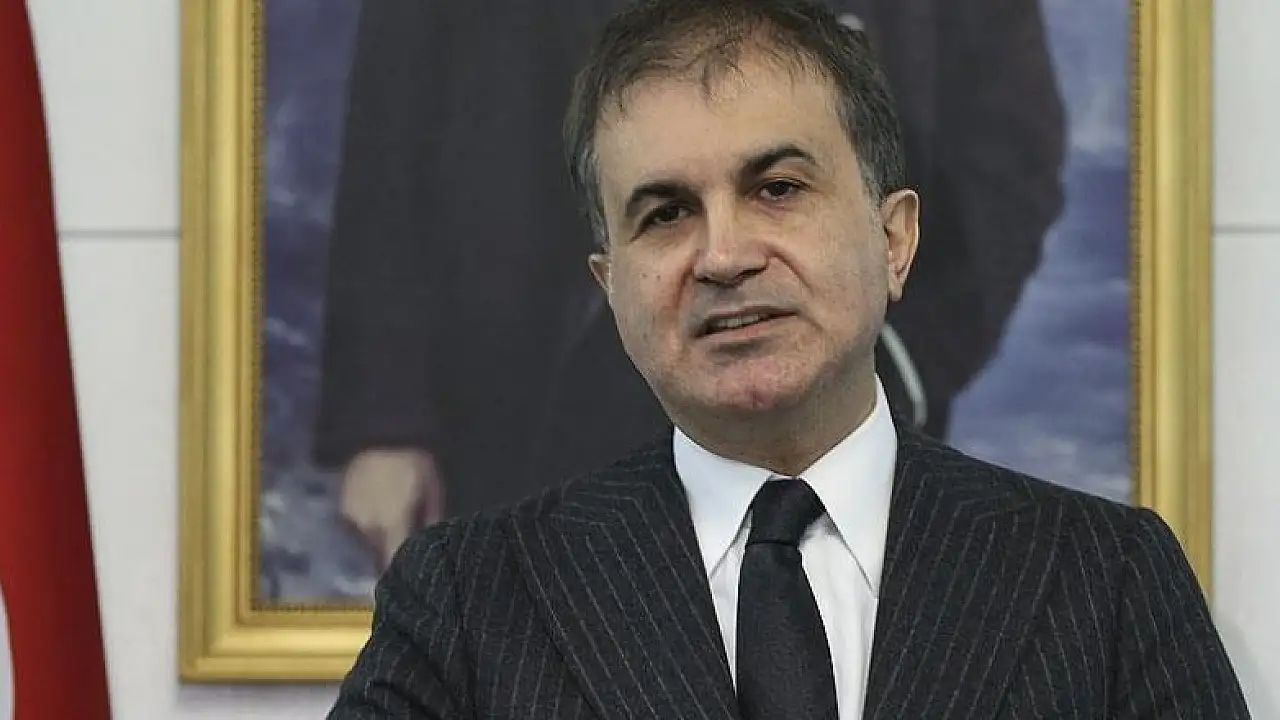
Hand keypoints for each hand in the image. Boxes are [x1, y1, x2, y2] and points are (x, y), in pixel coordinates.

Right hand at [339, 448, 445, 571]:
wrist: (380, 434)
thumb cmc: (413, 462)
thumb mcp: (432, 490)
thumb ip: (432, 520)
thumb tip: (432, 544)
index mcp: (392, 523)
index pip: (393, 561)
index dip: (400, 571)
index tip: (408, 576)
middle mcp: (368, 526)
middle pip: (379, 553)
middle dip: (391, 553)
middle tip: (405, 548)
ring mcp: (350, 517)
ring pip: (367, 541)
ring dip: (378, 540)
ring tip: (391, 527)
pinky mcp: (341, 507)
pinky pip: (356, 527)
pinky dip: (367, 526)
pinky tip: (378, 514)